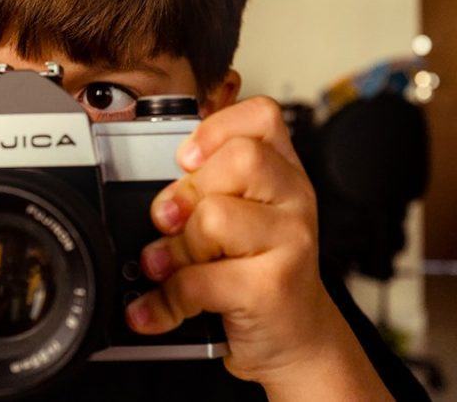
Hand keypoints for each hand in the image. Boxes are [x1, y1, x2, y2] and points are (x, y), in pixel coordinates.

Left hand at [125, 97, 389, 398]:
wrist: (298, 340)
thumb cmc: (261, 272)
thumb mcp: (241, 218)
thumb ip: (208, 189)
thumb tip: (157, 194)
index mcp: (284, 172)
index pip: (262, 116)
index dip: (217, 128)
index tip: (188, 158)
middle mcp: (294, 199)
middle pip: (238, 160)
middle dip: (188, 192)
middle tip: (171, 222)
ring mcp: (290, 242)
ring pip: (214, 217)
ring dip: (175, 248)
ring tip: (168, 267)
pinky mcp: (271, 288)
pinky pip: (200, 279)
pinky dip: (166, 298)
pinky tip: (158, 308)